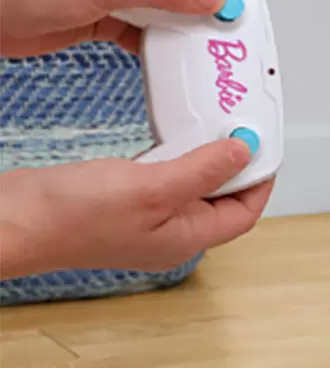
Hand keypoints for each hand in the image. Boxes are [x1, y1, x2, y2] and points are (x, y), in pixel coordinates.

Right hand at [0, 138, 272, 277]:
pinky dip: (173, 157)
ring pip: (191, 187)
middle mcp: (170, 234)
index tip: (267, 149)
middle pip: (221, 200)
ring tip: (212, 127)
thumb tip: (243, 152)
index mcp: (186, 239)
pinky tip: (170, 136)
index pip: (244, 214)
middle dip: (235, 166)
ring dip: (204, 158)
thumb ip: (201, 169)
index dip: (260, 181)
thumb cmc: (70, 217)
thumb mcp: (151, 186)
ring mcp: (145, 221)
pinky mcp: (121, 205)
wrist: (11, 221)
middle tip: (241, 130)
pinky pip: (162, 179)